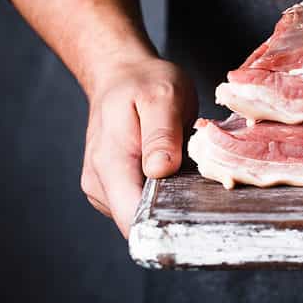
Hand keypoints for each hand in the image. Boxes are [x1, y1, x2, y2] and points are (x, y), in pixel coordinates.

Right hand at [81, 55, 196, 236]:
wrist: (120, 75)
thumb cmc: (143, 82)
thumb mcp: (162, 98)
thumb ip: (162, 135)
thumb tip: (161, 171)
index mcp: (110, 164)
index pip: (133, 220)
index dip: (167, 227)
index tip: (197, 220)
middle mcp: (100, 185)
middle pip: (141, 223)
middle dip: (175, 214)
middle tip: (201, 187)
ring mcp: (103, 189)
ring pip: (143, 215)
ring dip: (170, 202)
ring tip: (185, 171)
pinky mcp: (113, 189)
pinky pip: (142, 203)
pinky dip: (163, 194)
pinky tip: (173, 173)